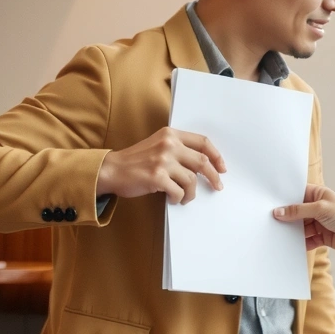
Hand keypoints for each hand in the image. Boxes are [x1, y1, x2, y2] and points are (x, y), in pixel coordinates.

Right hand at [96, 127, 225, 203]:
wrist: (111, 169)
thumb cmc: (135, 160)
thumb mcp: (157, 145)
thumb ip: (178, 149)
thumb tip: (203, 166)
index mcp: (171, 134)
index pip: (203, 142)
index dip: (216, 156)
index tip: (222, 168)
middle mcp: (169, 145)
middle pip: (202, 162)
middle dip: (213, 177)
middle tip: (217, 186)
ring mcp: (163, 161)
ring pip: (192, 180)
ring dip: (191, 193)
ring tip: (185, 197)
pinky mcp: (157, 177)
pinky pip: (179, 192)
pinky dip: (179, 198)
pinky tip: (173, 199)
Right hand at [273, 185, 334, 254]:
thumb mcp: (319, 209)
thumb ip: (298, 211)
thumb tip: (279, 212)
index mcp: (317, 195)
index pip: (296, 195)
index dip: (284, 199)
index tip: (269, 204)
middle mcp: (316, 208)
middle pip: (295, 213)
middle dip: (285, 218)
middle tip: (269, 222)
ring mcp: (318, 223)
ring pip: (299, 227)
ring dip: (291, 232)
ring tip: (277, 236)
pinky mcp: (320, 236)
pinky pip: (305, 240)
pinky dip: (299, 244)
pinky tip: (289, 247)